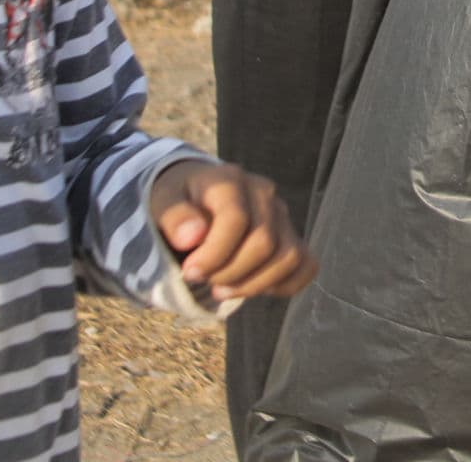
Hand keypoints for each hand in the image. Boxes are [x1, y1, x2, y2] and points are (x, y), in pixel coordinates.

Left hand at [149, 159, 316, 305]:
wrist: (196, 193)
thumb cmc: (179, 201)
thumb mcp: (164, 201)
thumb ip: (174, 216)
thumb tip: (192, 236)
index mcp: (231, 180)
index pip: (237, 220)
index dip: (214, 255)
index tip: (189, 272)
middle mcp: (264, 193)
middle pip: (264, 243)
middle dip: (229, 273)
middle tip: (202, 279)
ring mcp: (281, 215)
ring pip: (289, 257)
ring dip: (253, 284)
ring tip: (222, 289)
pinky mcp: (291, 235)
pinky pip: (307, 265)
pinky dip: (284, 285)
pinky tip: (252, 286)